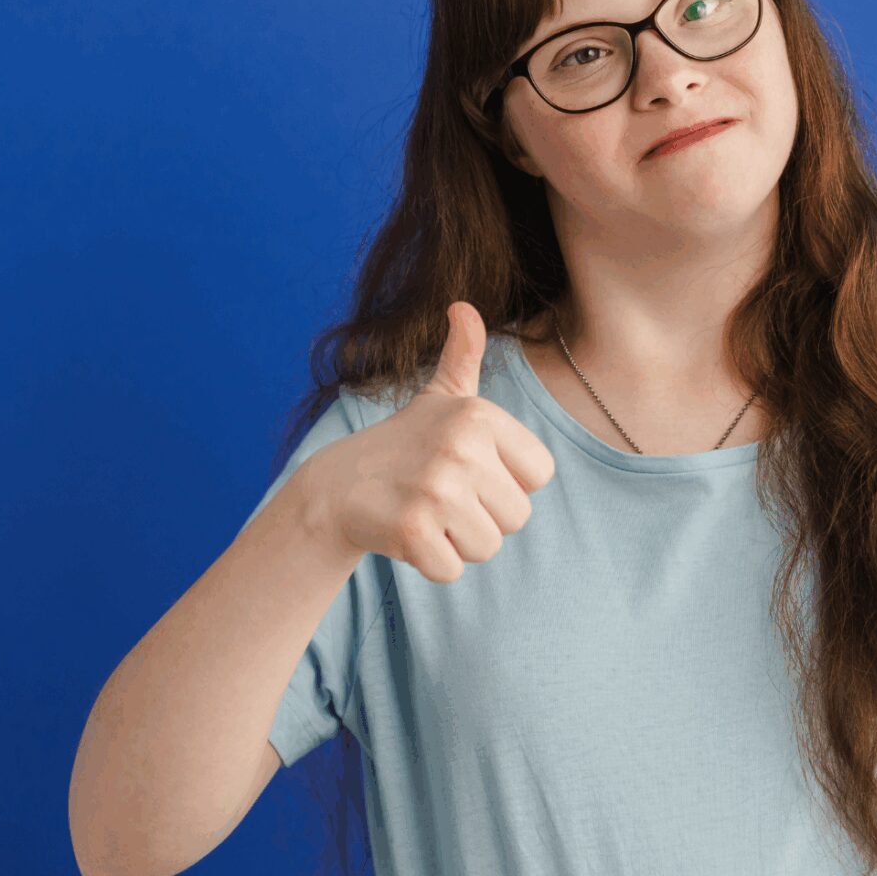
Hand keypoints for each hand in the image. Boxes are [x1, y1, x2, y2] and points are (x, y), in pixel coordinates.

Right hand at [300, 301, 557, 582]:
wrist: (336, 486)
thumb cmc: (404, 444)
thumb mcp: (439, 396)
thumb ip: (463, 354)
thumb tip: (464, 307)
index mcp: (479, 416)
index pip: (539, 475)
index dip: (507, 481)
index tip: (469, 470)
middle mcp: (461, 448)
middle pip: (516, 518)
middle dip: (482, 517)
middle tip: (442, 496)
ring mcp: (436, 489)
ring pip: (487, 548)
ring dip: (457, 542)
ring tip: (426, 512)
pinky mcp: (412, 530)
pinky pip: (451, 570)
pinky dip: (430, 562)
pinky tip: (407, 533)